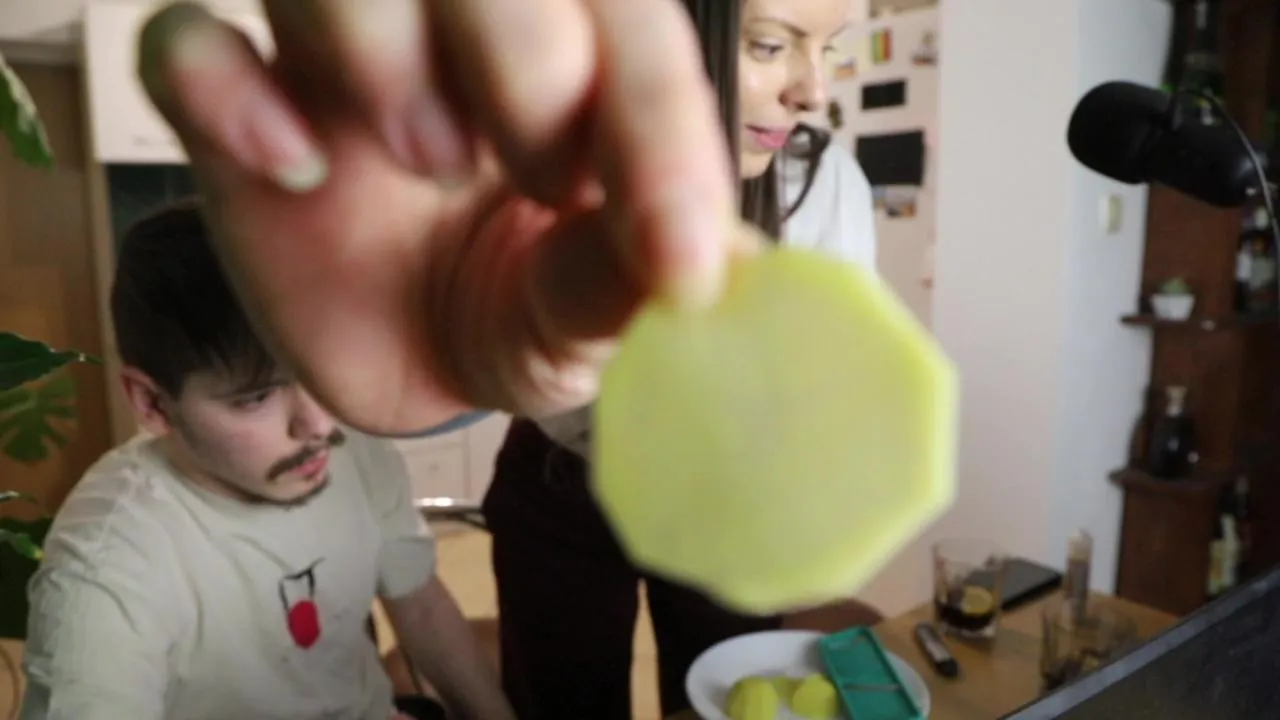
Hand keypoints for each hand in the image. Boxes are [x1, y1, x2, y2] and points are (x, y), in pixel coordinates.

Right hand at [136, 0, 749, 433]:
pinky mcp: (234, 110)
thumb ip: (633, 281)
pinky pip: (183, 40)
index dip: (654, 121)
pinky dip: (222, 86)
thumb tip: (701, 267)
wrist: (409, 366)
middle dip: (526, 57)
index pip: (627, 26)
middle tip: (540, 177)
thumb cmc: (520, 315)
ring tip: (421, 162)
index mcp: (578, 67)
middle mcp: (460, 37)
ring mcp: (341, 61)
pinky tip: (289, 165)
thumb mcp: (588, 327)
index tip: (669, 251)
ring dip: (383, 51)